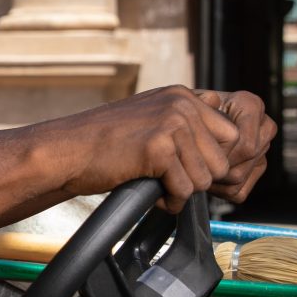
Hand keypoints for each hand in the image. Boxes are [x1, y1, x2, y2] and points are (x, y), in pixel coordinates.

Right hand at [38, 86, 276, 210]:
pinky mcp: (159, 149)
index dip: (211, 160)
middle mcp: (181, 105)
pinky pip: (184, 190)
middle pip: (221, 160)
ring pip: (205, 179)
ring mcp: (171, 125)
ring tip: (156, 184)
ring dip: (181, 191)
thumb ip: (184, 122)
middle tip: (169, 180)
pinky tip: (149, 191)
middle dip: (197, 178)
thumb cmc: (103, 141)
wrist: (67, 150)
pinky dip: (168, 201)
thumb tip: (224, 142)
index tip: (187, 169)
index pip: (230, 135)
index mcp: (183, 96)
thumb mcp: (151, 116)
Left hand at [196, 89, 276, 202]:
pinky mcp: (257, 170)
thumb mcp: (189, 102)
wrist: (191, 124)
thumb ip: (199, 101)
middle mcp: (263, 126)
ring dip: (213, 179)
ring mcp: (263, 150)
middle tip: (193, 163)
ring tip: (195, 169)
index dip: (219, 153)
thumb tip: (211, 100)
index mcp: (251, 105)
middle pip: (244, 161)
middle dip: (215, 165)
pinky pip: (239, 192)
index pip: (244, 143)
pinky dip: (218, 190)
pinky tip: (204, 178)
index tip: (198, 151)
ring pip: (239, 178)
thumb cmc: (189, 112)